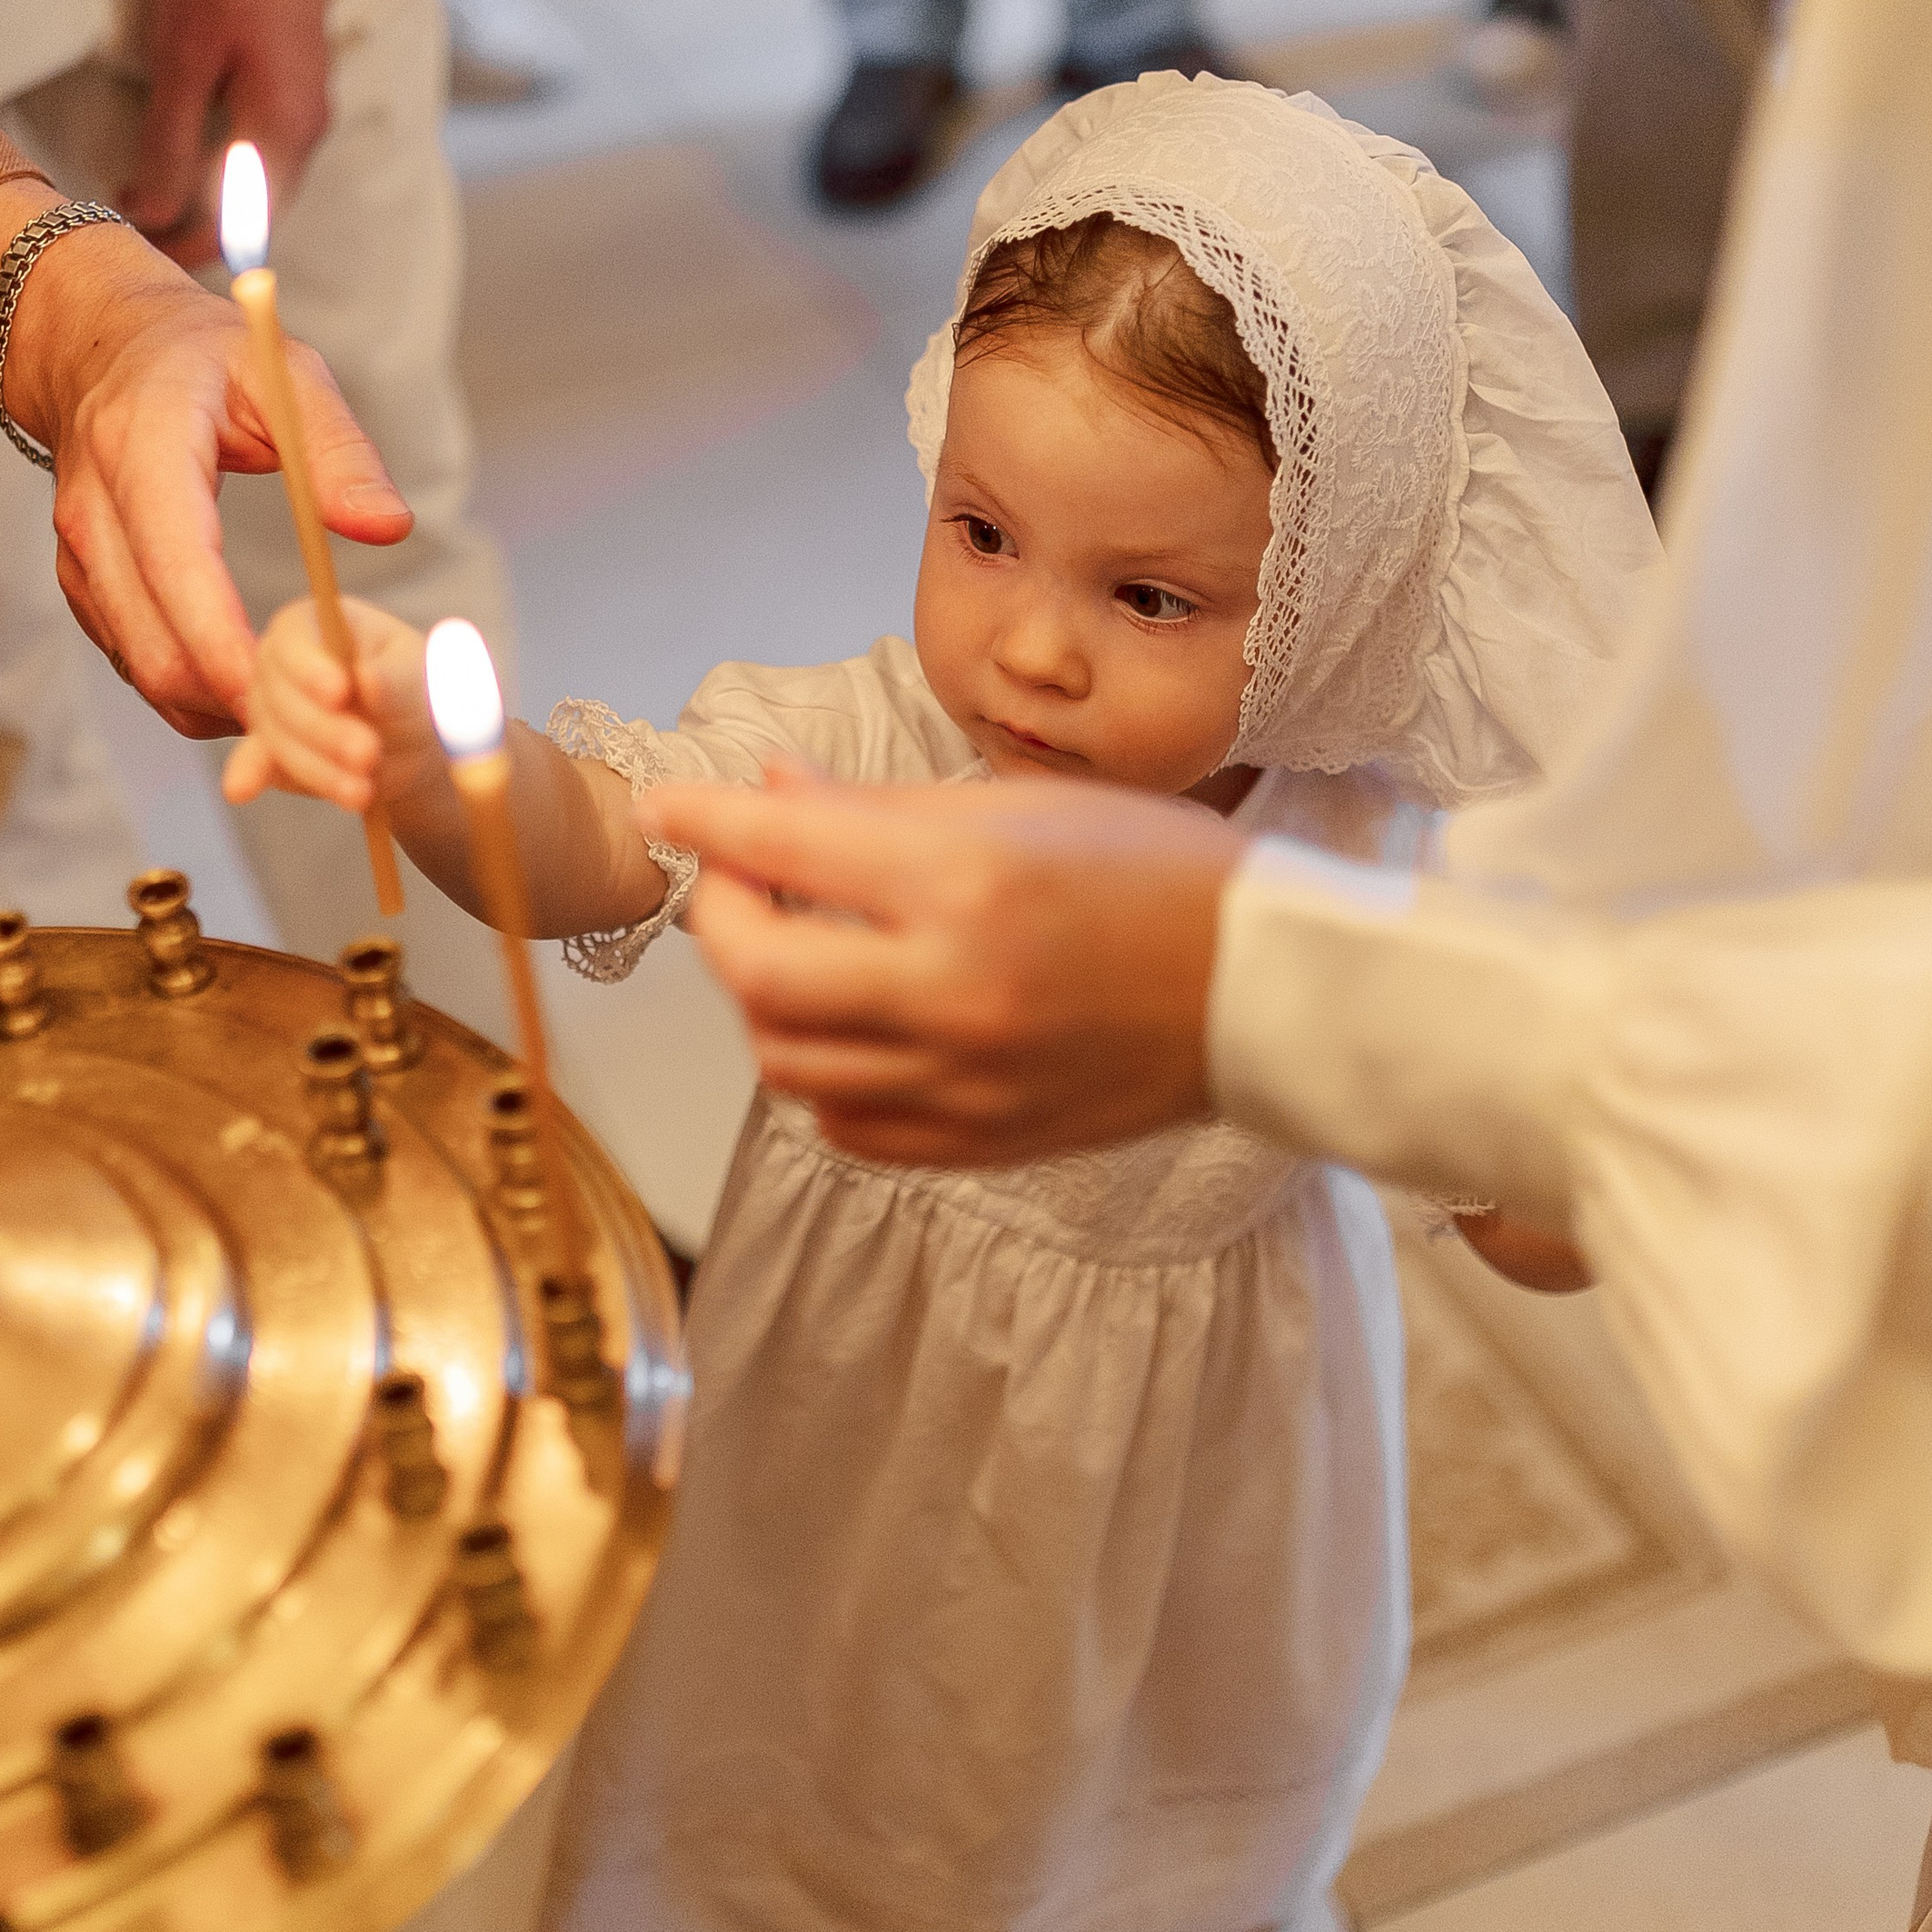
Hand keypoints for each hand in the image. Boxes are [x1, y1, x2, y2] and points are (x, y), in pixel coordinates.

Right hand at [0, 180, 408, 734]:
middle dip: (248, 710)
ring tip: (322, 745)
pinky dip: (202, 703)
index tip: (309, 693)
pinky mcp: (87, 593)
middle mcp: (94, 518)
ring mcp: (81, 562)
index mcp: (140, 453)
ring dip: (230, 720)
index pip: (177, 568)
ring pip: (147, 674)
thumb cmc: (203, 358)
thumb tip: (387, 527)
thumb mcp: (283, 372)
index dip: (233, 643)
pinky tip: (269, 711)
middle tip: (341, 746)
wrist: (97, 350)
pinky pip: (141, 669)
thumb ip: (338, 449)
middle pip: (158, 648)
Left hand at [118, 0, 338, 265]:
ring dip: (205, 198)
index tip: (130, 247)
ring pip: (258, 180)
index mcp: (284, 131)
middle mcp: (309, 125)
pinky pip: (262, 146)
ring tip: (148, 199)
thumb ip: (168, 147)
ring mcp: (309, 99)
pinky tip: (184, 153)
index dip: (182, 246)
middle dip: (193, 228)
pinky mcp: (298, 74)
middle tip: (130, 231)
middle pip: (254, 212)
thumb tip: (151, 213)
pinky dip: (220, 165)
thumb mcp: (180, 61)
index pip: (236, 229)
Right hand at [221, 599, 441, 811]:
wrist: (410, 742)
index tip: (340, 691)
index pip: (295, 636)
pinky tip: (241, 789)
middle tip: (369, 753)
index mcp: (317, 623)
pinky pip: (255, 762)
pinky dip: (249, 775)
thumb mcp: (417, 677)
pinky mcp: (267, 749)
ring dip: (318, 766)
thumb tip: (368, 677)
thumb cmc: (412, 691)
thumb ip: (396, 678)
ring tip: (363, 791)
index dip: (311, 665)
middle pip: (282, 692)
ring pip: (276, 736)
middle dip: (325, 729)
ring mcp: (269, 705)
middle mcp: (282, 661)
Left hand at [648, 770, 1243, 1165]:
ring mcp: (964, 1082)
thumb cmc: (1160, 876)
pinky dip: (821, 1075)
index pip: (785, 850)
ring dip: (764, 1000)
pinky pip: (847, 1125)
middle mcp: (955, 992)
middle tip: (736, 882)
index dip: (706, 823)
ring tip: (794, 950)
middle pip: (757, 975)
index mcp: (968, 887)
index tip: (666, 806)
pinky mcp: (981, 1142)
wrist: (1265, 990)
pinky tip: (848, 1026)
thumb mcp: (1023, 808)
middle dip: (721, 917)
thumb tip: (765, 789)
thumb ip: (879, 810)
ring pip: (787, 1061)